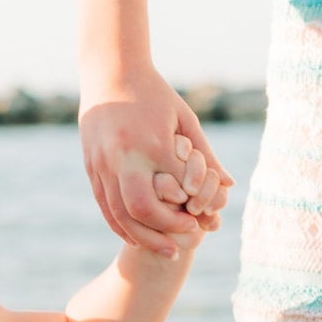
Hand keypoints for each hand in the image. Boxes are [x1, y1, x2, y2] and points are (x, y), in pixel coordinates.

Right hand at [79, 68, 231, 255]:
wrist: (110, 71)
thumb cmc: (155, 94)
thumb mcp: (185, 118)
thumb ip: (206, 154)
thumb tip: (229, 185)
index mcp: (154, 142)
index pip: (174, 190)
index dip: (188, 212)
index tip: (202, 223)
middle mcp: (126, 155)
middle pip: (141, 209)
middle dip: (162, 233)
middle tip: (181, 247)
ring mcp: (104, 162)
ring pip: (118, 213)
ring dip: (141, 237)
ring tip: (163, 250)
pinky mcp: (92, 166)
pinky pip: (105, 206)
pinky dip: (120, 226)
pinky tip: (137, 237)